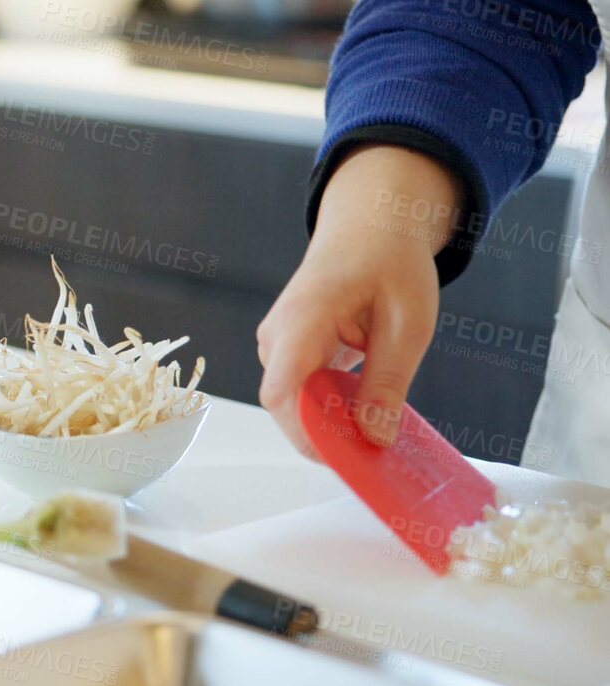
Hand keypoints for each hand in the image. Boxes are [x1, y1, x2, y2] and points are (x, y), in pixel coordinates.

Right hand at [257, 144, 457, 455]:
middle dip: (326, 435)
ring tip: (377, 428)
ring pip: (294, 403)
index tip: (348, 459)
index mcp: (303, 320)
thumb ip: (388, 382)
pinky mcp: (286, 351)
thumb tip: (375, 438)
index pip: (283, 392)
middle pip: (287, 406)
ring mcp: (277, 345)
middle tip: (378, 453)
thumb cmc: (390, 263)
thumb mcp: (408, 325)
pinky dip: (330, 407)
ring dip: (330, 422)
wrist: (372, 226)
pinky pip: (301, 391)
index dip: (308, 434)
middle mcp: (277, 336)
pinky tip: (364, 408)